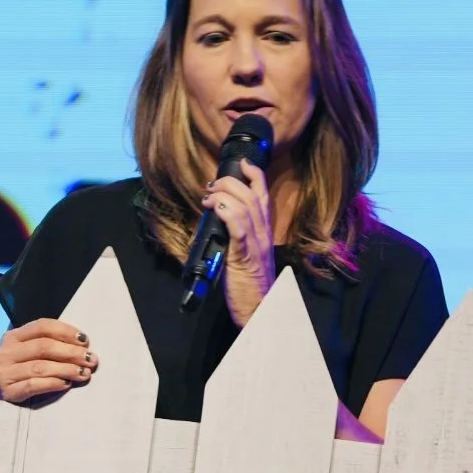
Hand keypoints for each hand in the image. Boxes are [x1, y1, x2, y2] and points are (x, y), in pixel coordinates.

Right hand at [0, 318, 95, 402]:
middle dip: (71, 352)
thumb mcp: (26, 355)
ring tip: (84, 373)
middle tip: (91, 359)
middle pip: (44, 346)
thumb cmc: (19, 375)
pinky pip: (33, 385)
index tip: (85, 340)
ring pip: (40, 366)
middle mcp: (5, 352)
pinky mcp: (7, 392)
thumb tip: (82, 347)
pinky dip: (53, 383)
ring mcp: (4, 372)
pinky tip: (66, 384)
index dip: (66, 331)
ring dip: (66, 369)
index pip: (42, 326)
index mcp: (12, 337)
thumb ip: (46, 346)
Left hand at [201, 159, 278, 326]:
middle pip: (252, 194)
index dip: (254, 174)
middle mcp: (263, 233)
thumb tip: (218, 221)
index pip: (263, 194)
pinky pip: (239, 227)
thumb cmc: (250, 285)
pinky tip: (215, 208)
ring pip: (245, 206)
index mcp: (264, 231)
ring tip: (208, 196)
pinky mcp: (244, 255)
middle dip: (230, 182)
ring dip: (224, 195)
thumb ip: (237, 236)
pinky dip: (227, 213)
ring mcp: (255, 243)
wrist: (260, 308)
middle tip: (211, 186)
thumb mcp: (245, 254)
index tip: (241, 163)